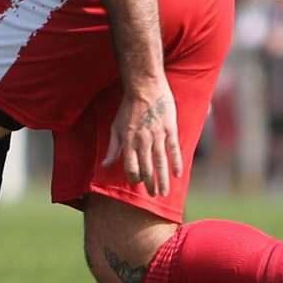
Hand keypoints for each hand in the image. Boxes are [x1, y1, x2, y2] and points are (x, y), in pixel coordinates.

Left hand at [102, 77, 182, 196]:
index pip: (131, 167)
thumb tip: (105, 166)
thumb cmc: (128, 107)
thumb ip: (113, 148)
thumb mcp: (116, 127)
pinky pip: (174, 150)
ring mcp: (157, 135)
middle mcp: (142, 141)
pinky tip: (178, 175)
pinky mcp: (169, 129)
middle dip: (150, 184)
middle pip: (147, 169)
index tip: (138, 183)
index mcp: (128, 141)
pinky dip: (176, 163)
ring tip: (164, 192)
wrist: (144, 86)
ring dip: (163, 180)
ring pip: (160, 163)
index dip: (134, 178)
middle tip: (155, 195)